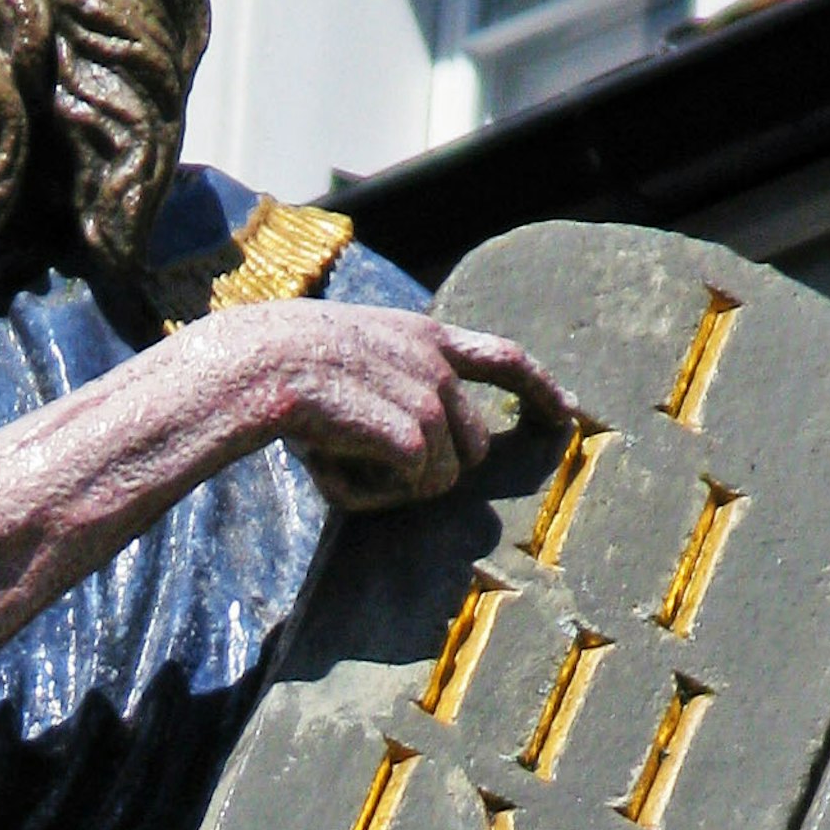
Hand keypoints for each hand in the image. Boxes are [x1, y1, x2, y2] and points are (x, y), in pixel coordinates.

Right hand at [246, 307, 562, 513]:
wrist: (260, 363)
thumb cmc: (283, 367)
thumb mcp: (353, 357)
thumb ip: (396, 386)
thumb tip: (415, 448)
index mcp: (424, 336)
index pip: (503, 357)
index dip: (540, 388)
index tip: (569, 411)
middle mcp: (438, 363)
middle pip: (474, 447)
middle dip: (433, 468)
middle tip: (365, 460)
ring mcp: (433, 398)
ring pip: (444, 477)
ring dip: (395, 484)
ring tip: (337, 452)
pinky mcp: (417, 435)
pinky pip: (412, 490)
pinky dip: (370, 494)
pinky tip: (331, 464)